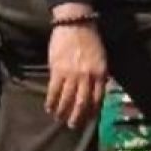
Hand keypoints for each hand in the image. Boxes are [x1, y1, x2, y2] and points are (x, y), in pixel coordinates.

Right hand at [46, 5, 107, 128]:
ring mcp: (72, 74)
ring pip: (67, 99)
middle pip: (83, 103)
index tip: (88, 120)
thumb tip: (98, 91)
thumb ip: (100, 75)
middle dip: (77, 117)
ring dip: (62, 111)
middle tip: (72, 125)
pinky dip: (51, 101)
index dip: (92, 112)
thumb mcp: (102, 58)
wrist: (76, 25)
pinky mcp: (57, 70)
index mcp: (101, 73)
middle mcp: (88, 76)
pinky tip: (49, 107)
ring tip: (59, 118)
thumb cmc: (91, 40)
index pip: (98, 98)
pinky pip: (54, 90)